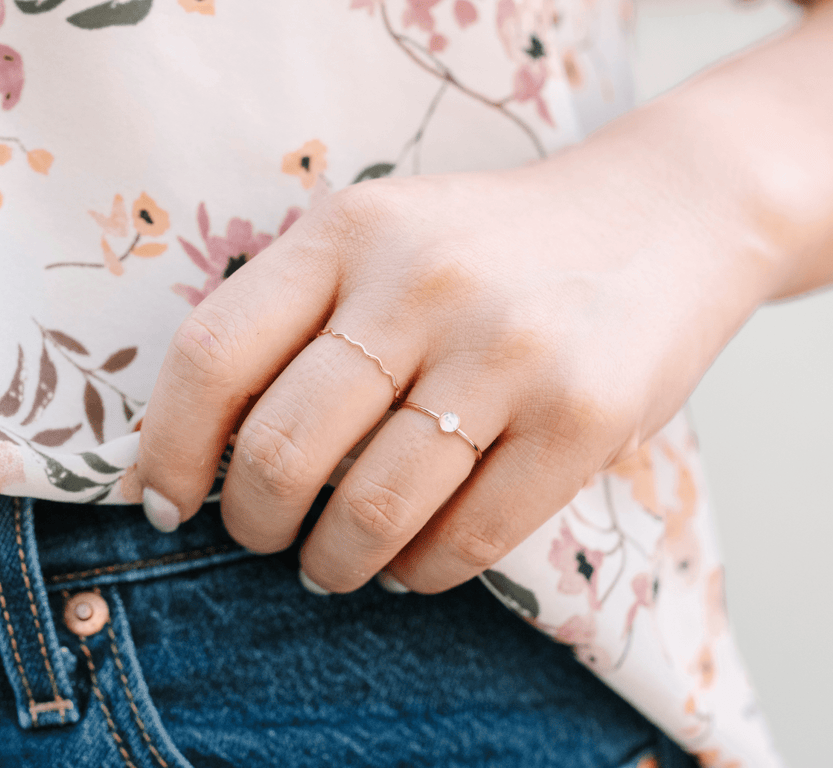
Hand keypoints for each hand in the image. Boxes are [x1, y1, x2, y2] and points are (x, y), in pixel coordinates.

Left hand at [136, 110, 774, 594]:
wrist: (664, 216)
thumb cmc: (498, 246)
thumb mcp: (389, 235)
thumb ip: (304, 312)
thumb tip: (215, 446)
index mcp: (351, 231)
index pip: (215, 354)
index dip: (171, 447)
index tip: (168, 499)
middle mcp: (423, 284)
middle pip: (285, 449)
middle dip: (254, 524)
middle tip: (265, 537)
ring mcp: (509, 350)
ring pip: (375, 509)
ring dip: (334, 562)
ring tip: (334, 564)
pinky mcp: (583, 416)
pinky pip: (468, 537)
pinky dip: (420, 573)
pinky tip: (412, 565)